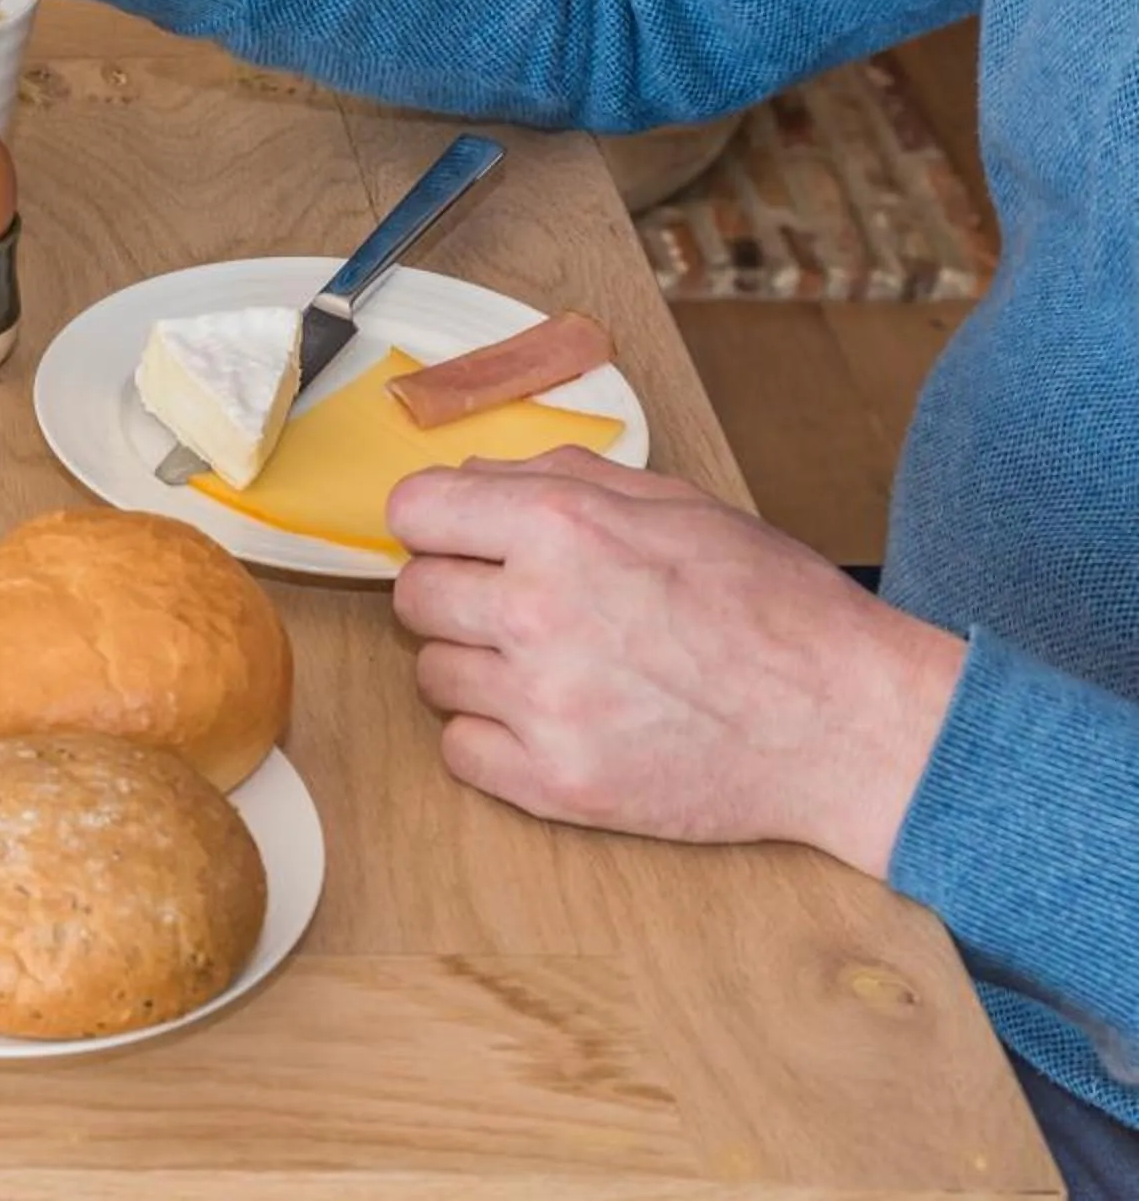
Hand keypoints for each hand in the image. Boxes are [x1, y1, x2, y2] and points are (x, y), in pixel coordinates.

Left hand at [388, 449, 965, 876]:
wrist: (848, 723)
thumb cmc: (774, 607)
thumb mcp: (675, 504)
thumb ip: (560, 480)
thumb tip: (471, 477)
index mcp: (561, 527)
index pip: (414, 508)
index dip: (436, 521)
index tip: (457, 538)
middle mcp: (537, 610)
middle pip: (415, 593)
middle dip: (458, 593)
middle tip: (520, 607)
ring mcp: (543, 705)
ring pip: (433, 673)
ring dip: (478, 667)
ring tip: (557, 668)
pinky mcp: (555, 784)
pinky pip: (459, 749)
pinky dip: (494, 738)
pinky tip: (554, 722)